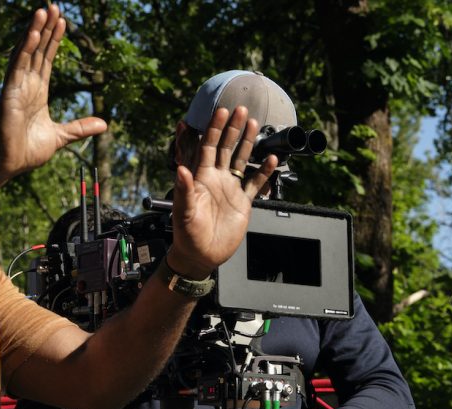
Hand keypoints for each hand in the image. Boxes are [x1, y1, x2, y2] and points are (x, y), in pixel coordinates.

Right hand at [0, 4, 106, 182]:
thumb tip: (104, 124)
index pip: (47, 59)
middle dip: (46, 28)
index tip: (63, 22)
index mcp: (37, 92)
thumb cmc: (27, 151)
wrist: (9, 165)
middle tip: (53, 6)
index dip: (54, 40)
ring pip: (26, 53)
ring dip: (35, 31)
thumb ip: (80, 128)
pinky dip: (24, 49)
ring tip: (43, 11)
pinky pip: (17, 67)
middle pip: (37, 50)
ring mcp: (16, 87)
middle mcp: (26, 85)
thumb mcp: (61, 136)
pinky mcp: (9, 94)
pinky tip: (32, 33)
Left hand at [168, 106, 277, 277]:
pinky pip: (254, 183)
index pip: (207, 147)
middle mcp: (216, 179)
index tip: (221, 112)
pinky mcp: (243, 202)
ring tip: (255, 124)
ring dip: (248, 143)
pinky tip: (271, 159)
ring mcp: (230, 189)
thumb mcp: (183, 212)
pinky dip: (263, 172)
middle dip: (233, 128)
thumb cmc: (186, 235)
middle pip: (225, 148)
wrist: (201, 256)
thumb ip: (183, 190)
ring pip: (240, 160)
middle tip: (241, 109)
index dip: (213, 129)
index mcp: (200, 178)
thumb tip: (181, 170)